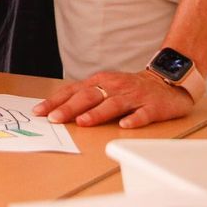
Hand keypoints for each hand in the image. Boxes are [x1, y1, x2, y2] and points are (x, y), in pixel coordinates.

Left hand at [33, 69, 196, 128]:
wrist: (166, 81)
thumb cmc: (129, 88)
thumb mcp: (104, 87)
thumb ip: (84, 96)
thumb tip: (56, 109)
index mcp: (100, 82)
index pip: (73, 91)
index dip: (55, 101)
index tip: (39, 111)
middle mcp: (114, 87)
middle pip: (89, 96)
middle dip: (70, 108)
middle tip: (55, 118)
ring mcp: (133, 96)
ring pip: (113, 104)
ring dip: (97, 113)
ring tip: (83, 122)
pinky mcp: (152, 106)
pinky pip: (142, 114)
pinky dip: (133, 119)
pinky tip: (125, 125)